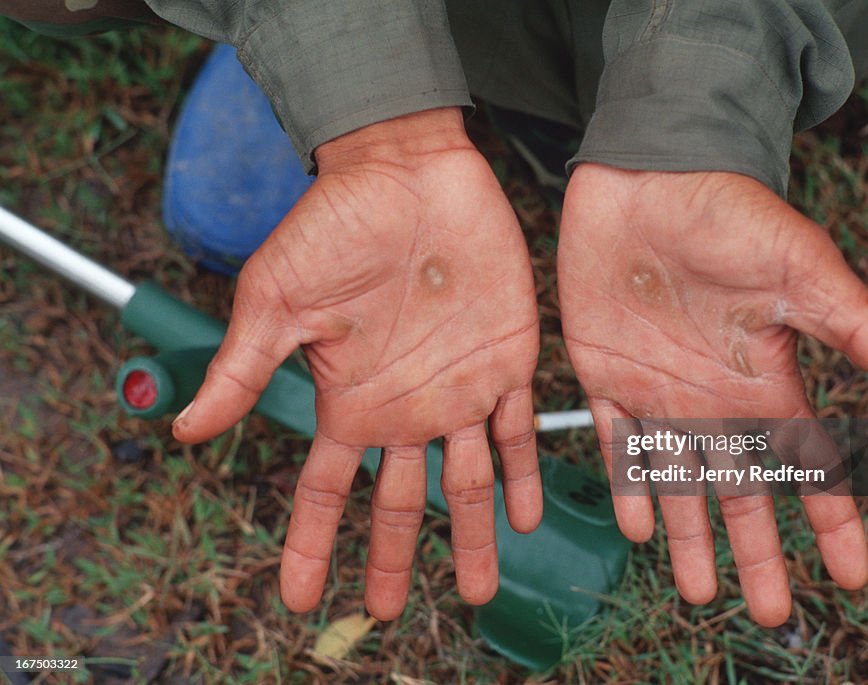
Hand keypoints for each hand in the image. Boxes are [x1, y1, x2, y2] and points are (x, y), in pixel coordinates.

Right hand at [172, 108, 541, 618]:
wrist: (408, 171)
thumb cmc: (334, 225)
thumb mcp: (278, 299)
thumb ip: (243, 369)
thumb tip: (185, 433)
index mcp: (349, 400)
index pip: (323, 491)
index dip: (309, 545)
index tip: (298, 600)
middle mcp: (404, 407)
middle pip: (397, 503)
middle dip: (392, 559)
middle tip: (384, 612)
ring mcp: (458, 388)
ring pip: (466, 483)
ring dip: (472, 536)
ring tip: (476, 589)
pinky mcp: (507, 359)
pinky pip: (519, 432)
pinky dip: (524, 475)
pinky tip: (528, 516)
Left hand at [557, 165, 867, 625]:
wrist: (647, 177)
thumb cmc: (728, 214)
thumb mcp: (799, 267)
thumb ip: (853, 324)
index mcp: (766, 379)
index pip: (806, 465)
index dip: (830, 519)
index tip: (853, 575)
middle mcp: (714, 397)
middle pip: (741, 491)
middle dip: (756, 550)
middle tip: (771, 613)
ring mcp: (660, 389)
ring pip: (678, 481)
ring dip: (688, 536)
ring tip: (698, 591)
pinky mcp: (607, 371)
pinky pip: (616, 443)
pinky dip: (627, 485)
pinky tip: (636, 527)